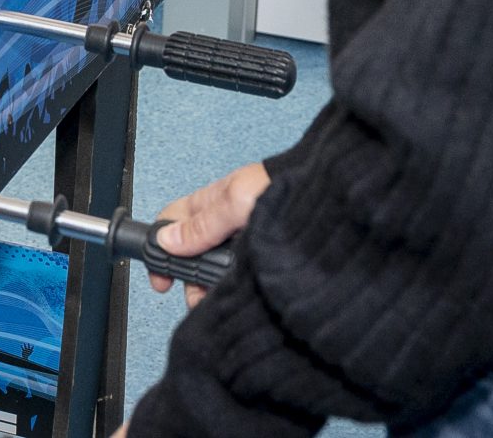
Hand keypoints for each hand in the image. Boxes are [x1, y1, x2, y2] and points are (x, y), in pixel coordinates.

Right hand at [150, 161, 269, 307]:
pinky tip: (241, 298)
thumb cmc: (283, 190)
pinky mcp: (262, 258)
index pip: (171, 224)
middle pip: (192, 255)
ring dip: (213, 288)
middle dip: (190, 280)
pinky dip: (236, 289)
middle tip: (197, 301)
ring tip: (223, 303)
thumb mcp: (235, 204)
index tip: (162, 280)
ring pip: (215, 270)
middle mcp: (224, 224)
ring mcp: (243, 243)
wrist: (331, 200)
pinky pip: (240, 277)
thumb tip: (166, 241)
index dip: (160, 250)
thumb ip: (201, 225)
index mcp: (210, 204)